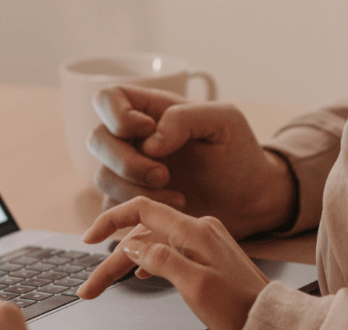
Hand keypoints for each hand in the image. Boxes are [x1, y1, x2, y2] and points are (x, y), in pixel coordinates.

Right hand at [78, 197, 269, 329]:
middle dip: (111, 262)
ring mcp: (203, 242)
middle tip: (88, 290)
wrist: (269, 322)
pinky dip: (147, 262)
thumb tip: (130, 247)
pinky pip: (168, 251)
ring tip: (102, 288)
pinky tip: (138, 275)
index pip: (141, 210)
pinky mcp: (207, 256)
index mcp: (194, 231)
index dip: (110, 221)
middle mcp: (198, 230)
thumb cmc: (237, 309)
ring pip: (152, 246)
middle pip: (141, 236)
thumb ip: (161, 261)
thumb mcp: (195, 286)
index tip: (87, 240)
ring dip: (125, 265)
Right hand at [88, 85, 295, 238]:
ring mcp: (130, 173)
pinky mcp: (133, 204)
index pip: (108, 99)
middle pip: (97, 140)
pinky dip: (136, 212)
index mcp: (152, 110)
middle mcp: (134, 140)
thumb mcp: (225, 122)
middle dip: (127, 162)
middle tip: (164, 175)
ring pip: (102, 177)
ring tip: (177, 197)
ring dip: (134, 190)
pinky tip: (171, 211)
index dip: (117, 115)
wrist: (249, 200)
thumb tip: (148, 141)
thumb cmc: (239, 155)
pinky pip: (112, 208)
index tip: (148, 131)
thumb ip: (186, 117)